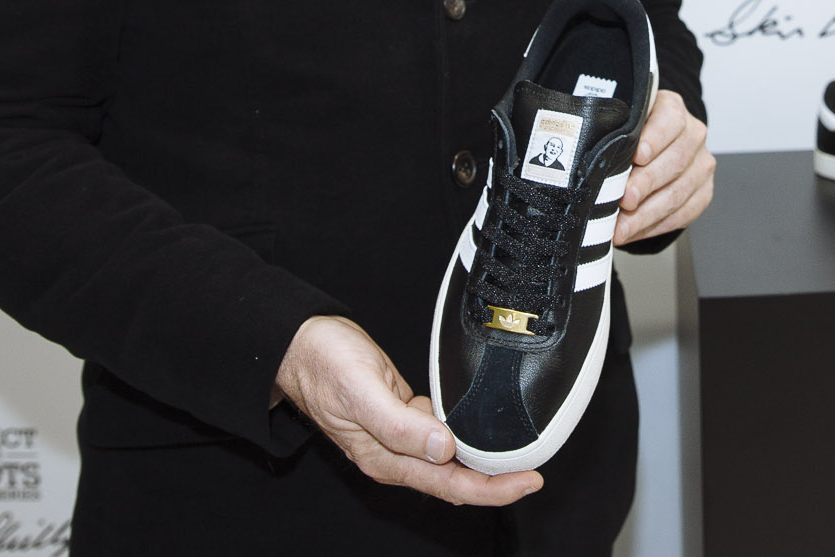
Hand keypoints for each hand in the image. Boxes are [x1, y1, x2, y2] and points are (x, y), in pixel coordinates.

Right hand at [273, 315, 540, 505]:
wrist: (300, 346)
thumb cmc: (324, 366)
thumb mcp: (361, 392)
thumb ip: (399, 424)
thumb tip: (443, 448)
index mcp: (385, 458)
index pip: (448, 485)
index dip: (491, 489)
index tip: (526, 481)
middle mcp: (395, 454)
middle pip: (454, 480)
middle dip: (495, 483)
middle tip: (534, 474)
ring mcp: (399, 437)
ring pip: (450, 460)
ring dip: (484, 462)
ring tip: (520, 456)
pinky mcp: (403, 416)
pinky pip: (440, 436)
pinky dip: (466, 437)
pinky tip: (484, 427)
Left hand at [613, 90, 713, 246]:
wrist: (655, 147)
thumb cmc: (632, 135)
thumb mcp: (622, 122)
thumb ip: (612, 130)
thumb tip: (589, 148)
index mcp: (672, 109)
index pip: (669, 121)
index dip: (653, 139)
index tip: (636, 157)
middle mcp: (692, 134)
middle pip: (675, 161)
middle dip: (646, 184)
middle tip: (624, 200)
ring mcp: (701, 164)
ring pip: (678, 192)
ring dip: (647, 214)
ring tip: (622, 226)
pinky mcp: (703, 191)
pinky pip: (684, 213)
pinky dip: (656, 226)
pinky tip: (635, 230)